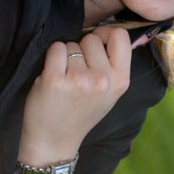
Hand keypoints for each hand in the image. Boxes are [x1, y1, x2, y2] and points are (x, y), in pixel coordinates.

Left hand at [19, 27, 130, 161]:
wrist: (54, 142)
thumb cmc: (81, 113)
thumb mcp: (110, 93)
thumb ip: (114, 65)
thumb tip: (110, 31)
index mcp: (121, 81)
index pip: (120, 36)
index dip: (106, 34)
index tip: (96, 44)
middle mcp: (103, 80)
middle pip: (92, 38)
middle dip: (82, 49)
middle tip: (78, 73)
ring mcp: (79, 80)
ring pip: (72, 44)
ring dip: (66, 57)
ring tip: (65, 80)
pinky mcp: (55, 80)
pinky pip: (56, 48)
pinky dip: (51, 57)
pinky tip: (53, 76)